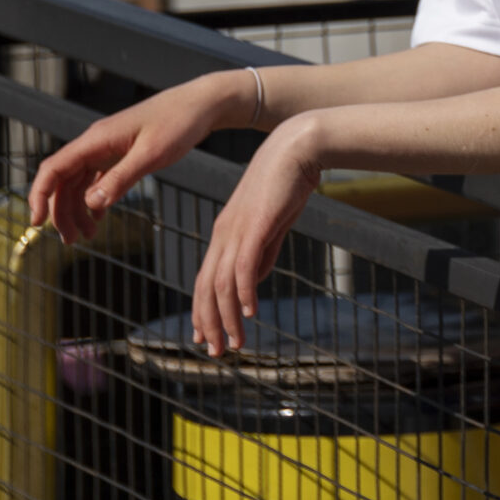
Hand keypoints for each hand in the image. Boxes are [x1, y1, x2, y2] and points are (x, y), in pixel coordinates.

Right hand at [27, 73, 243, 242]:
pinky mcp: (119, 154)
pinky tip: (99, 219)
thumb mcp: (152, 154)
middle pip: (63, 181)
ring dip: (77, 210)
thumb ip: (122, 178)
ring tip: (87, 236)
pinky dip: (94, 201)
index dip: (39, 195)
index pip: (54, 168)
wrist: (201, 104)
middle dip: (61, 212)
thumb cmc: (179, 123)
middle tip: (71, 241)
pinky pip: (96, 180)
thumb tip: (91, 203)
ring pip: (79, 183)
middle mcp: (95, 144)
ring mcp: (107, 149)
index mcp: (96, 140)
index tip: (36, 223)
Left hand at [191, 113, 325, 356]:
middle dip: (208, 323)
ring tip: (235, 342)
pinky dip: (244, 293)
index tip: (204, 338)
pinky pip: (243, 267)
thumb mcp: (272, 225)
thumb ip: (262, 253)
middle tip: (216, 352)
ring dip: (226, 318)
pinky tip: (250, 312)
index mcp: (225, 234)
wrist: (297, 148)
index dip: (202, 312)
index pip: (205, 280)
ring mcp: (237, 230)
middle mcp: (224, 234)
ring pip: (221, 284)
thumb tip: (252, 284)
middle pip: (206, 287)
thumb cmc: (287, 184)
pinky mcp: (255, 226)